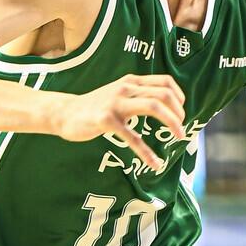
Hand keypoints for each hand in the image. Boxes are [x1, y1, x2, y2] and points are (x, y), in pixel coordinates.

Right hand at [55, 73, 185, 170]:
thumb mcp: (117, 93)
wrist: (65, 113)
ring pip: (153, 106)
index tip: (181, 111)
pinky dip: (147, 153)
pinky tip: (155, 164)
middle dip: (178, 113)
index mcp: (131, 81)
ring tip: (179, 137)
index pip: (164, 82)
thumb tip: (162, 105)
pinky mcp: (106, 120)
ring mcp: (115, 103)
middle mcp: (125, 88)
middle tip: (181, 129)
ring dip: (172, 122)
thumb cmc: (95, 107)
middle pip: (163, 94)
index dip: (179, 96)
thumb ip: (137, 95)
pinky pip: (132, 137)